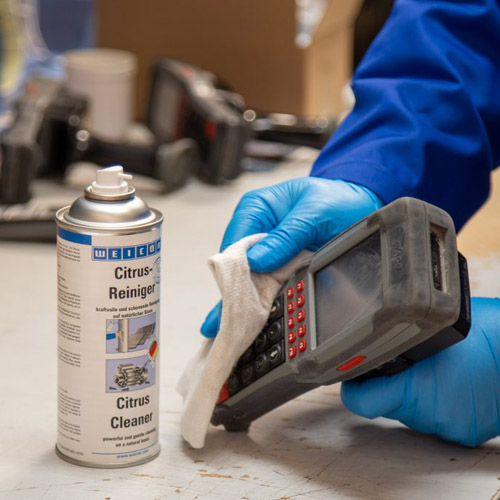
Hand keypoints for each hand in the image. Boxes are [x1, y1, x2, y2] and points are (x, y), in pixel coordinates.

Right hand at [201, 177, 382, 336]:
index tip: (241, 293)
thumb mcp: (314, 214)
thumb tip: (255, 261)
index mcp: (256, 208)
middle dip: (239, 290)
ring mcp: (265, 250)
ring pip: (248, 279)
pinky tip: (252, 321)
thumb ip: (285, 236)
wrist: (359, 206)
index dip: (235, 268)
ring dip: (249, 300)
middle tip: (239, 319)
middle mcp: (255, 229)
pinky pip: (265, 285)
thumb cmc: (336, 201)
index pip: (234, 241)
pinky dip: (263, 300)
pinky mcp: (278, 265)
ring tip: (240, 327)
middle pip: (237, 264)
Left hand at [341, 297, 499, 446]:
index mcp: (415, 387)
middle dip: (388, 387)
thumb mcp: (431, 331)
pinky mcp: (463, 433)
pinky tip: (451, 385)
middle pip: (387, 404)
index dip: (353, 390)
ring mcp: (447, 426)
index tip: (350, 382)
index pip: (362, 402)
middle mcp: (428, 413)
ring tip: (435, 372)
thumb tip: (376, 349)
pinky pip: (436, 419)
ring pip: (412, 412)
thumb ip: (398, 345)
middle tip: (402, 365)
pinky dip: (437, 405)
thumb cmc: (484, 336)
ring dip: (414, 397)